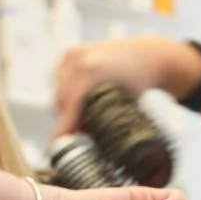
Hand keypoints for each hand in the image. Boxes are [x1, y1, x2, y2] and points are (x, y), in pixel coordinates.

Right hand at [52, 37, 196, 137]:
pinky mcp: (71, 52)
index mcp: (92, 72)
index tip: (54, 147)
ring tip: (84, 116)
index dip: (62, 130)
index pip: (69, 107)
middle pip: (61, 100)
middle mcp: (79, 60)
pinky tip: (81, 99)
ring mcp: (74, 53)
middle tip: (82, 132)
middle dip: (68, 119)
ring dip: (67, 107)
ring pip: (59, 91)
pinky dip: (68, 92)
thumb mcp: (123, 107)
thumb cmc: (139, 84)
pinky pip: (60, 79)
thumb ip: (101, 122)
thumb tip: (82, 139)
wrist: (146, 55)